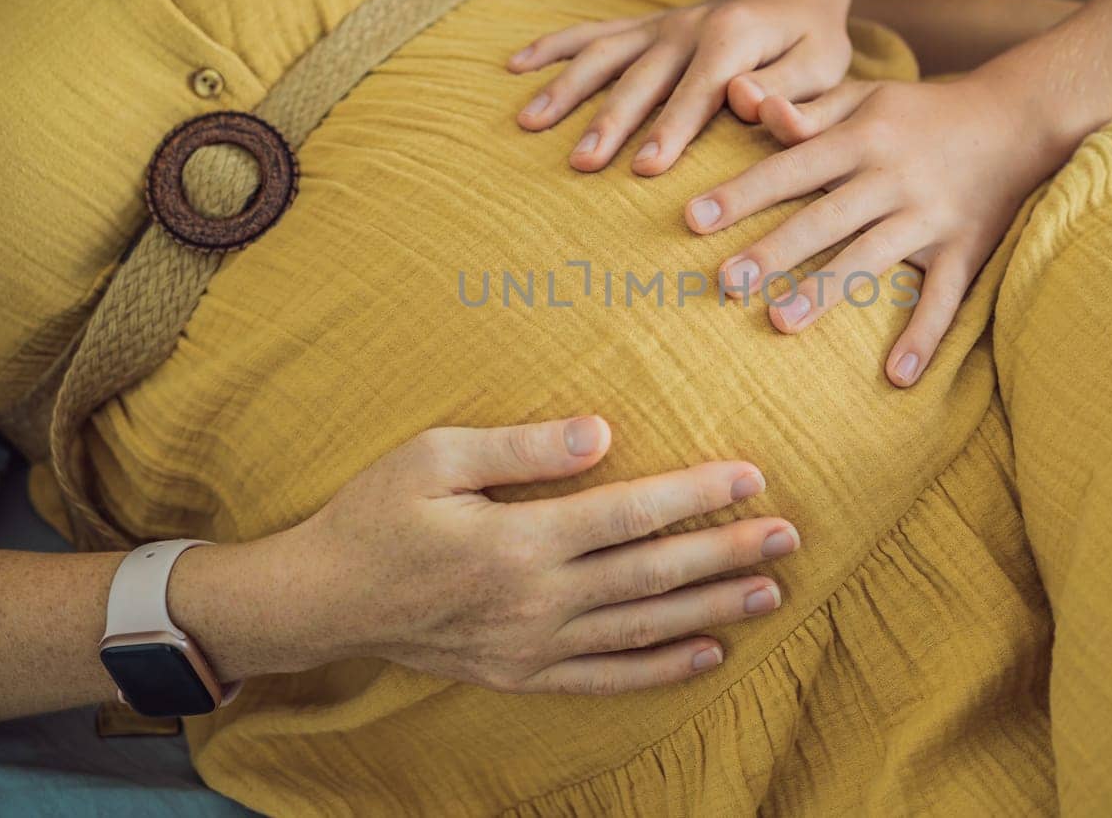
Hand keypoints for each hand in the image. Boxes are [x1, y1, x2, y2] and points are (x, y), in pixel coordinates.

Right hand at [288, 415, 797, 693]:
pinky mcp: (521, 675)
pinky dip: (661, 669)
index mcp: (517, 541)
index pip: (629, 514)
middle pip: (651, 574)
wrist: (324, 599)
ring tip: (771, 591)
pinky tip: (709, 654)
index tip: (751, 477)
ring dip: (711, 609)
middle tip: (788, 533)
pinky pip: (607, 678)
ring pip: (642, 628)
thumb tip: (604, 433)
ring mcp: (531, 646)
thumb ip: (522, 448)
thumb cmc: (376, 514)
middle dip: (725, 552)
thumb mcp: (434, 458)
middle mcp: (534, 600)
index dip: (695, 495)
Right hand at [507, 0, 852, 175]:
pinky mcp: (642, 28)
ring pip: (604, 55)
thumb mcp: (824, 65)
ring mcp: (658, 26)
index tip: (647, 170)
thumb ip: (791, 89)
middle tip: (582, 163)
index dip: (672, 130)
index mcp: (732, 39)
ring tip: (528, 124)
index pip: (699, 91)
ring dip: (565, 88)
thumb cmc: (810, 42)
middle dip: (610, 121)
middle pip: (641, 79)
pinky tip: (515, 66)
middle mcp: (686, 27)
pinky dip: (552, 46)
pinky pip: (591, 33)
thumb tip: (748, 102)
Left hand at [684, 76, 1067, 388]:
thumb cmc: (919, 112)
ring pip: (873, 256)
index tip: (693, 218)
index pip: (792, 167)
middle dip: (774, 249)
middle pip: (825, 217)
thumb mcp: (865, 97)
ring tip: (781, 323)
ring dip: (828, 290)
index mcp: (862, 137)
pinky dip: (925, 337)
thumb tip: (746, 101)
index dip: (742, 193)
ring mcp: (931, 215)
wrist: (1017, 115)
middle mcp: (892, 177)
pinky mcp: (966, 248)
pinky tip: (897, 377)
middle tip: (724, 282)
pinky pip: (945, 297)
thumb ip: (807, 108)